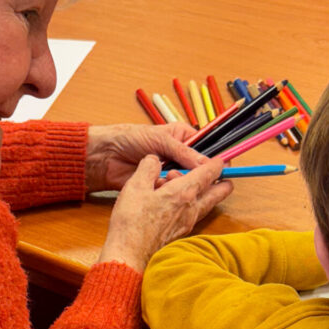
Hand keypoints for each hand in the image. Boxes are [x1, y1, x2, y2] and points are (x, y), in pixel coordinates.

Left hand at [85, 123, 206, 192]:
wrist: (106, 156)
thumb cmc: (131, 138)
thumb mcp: (160, 140)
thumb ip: (184, 152)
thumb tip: (206, 164)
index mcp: (184, 137)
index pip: (207, 148)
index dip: (215, 159)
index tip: (221, 168)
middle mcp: (180, 155)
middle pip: (199, 169)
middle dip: (195, 173)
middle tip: (186, 173)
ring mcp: (171, 171)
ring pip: (186, 182)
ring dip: (180, 182)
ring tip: (168, 176)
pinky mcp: (161, 185)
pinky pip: (172, 191)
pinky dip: (168, 190)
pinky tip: (160, 185)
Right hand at [98, 155, 232, 271]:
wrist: (129, 254)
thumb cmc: (132, 221)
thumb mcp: (136, 185)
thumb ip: (148, 167)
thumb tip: (154, 160)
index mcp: (184, 193)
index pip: (209, 173)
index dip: (217, 163)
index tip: (221, 159)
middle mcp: (192, 209)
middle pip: (218, 192)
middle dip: (221, 181)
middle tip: (219, 174)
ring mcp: (188, 223)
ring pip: (206, 204)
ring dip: (203, 192)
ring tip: (185, 184)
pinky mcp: (180, 234)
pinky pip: (193, 214)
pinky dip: (190, 205)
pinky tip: (175, 203)